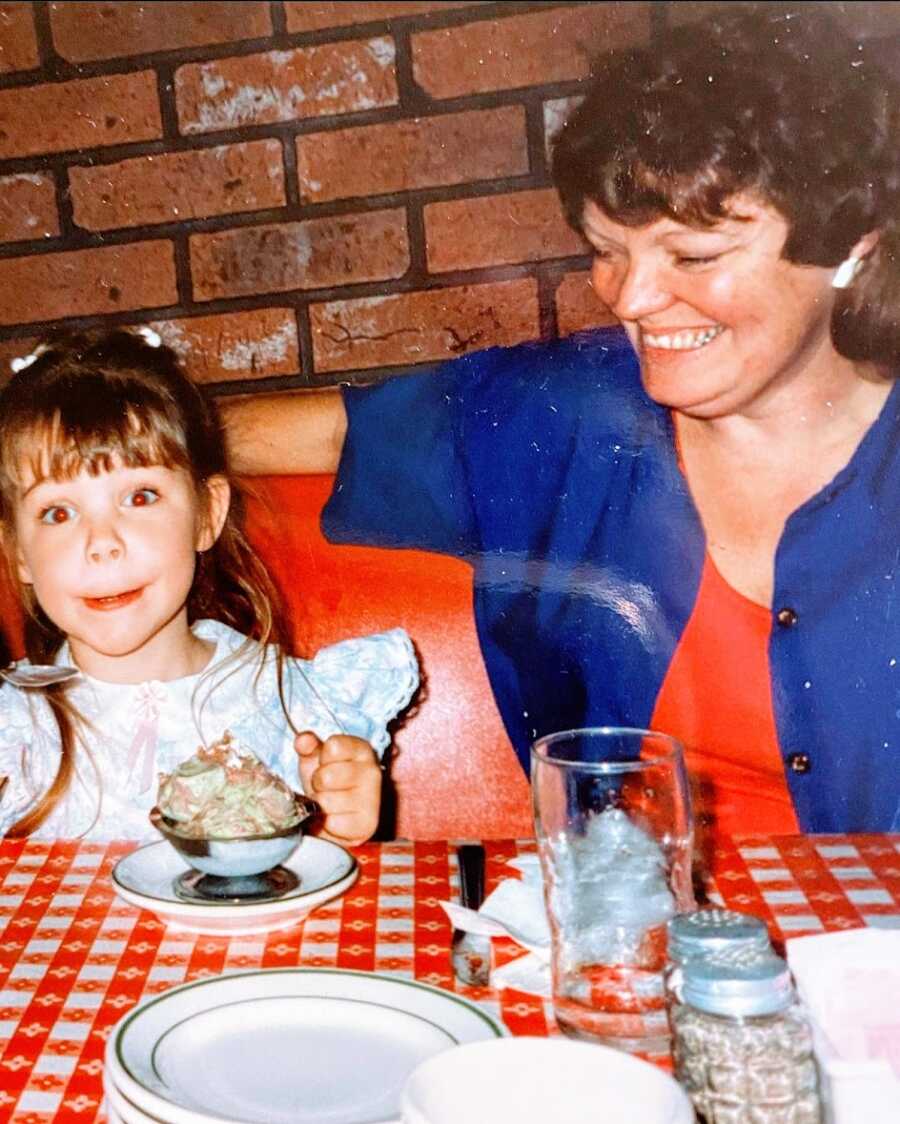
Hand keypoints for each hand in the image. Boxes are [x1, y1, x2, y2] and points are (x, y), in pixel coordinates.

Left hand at [295, 731, 381, 845]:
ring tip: (329, 803)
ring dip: (320, 805)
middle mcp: (372, 772)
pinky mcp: (367, 824)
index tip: (326, 764)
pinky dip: (327, 823)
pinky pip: (332, 823)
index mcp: (362, 750)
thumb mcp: (315, 760)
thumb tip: (302, 739)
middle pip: (327, 775)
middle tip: (325, 787)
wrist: (335, 816)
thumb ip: (308, 746)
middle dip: (318, 783)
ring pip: (326, 801)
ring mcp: (372, 799)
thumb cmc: (327, 783)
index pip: (333, 746)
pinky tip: (334, 818)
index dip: (321, 757)